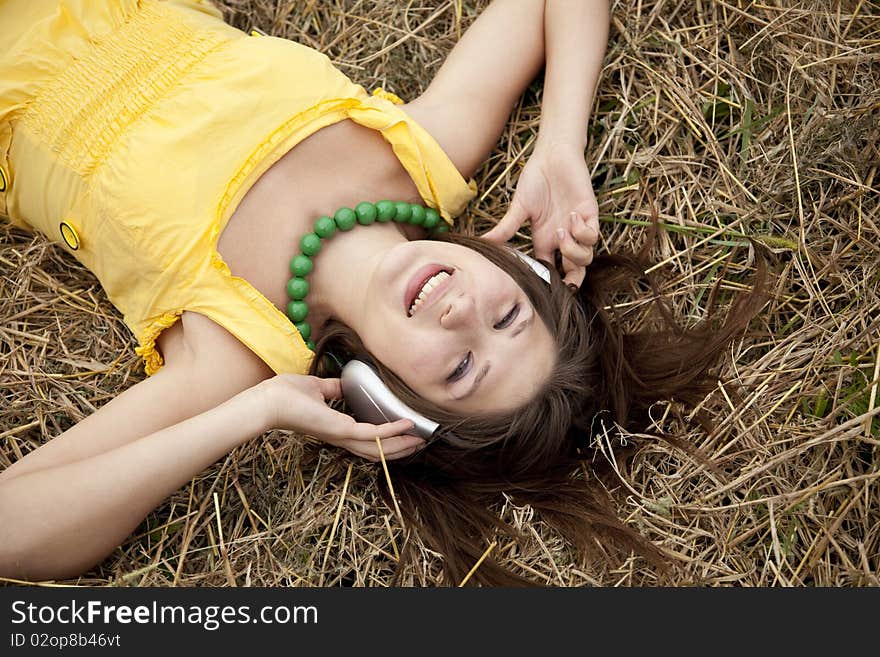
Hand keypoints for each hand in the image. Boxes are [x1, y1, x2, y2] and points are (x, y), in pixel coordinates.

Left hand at [256, 374, 424, 461]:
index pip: (366, 440)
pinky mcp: (341, 430)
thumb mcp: (317, 387)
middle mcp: (341, 437)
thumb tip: (344, 383)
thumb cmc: (285, 394)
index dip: (386, 440)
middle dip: (399, 449)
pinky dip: (391, 430)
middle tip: (420, 443)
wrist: (268, 401)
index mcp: (336, 429)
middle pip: (377, 451)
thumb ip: (334, 388)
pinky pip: (373, 433)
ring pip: (378, 448)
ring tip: (420, 440)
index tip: (404, 434)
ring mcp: (342, 435)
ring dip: (401, 445)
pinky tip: (406, 425)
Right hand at [481, 140, 599, 286]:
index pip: (549, 270)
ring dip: (573, 252)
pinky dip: (582, 233)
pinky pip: (593, 236)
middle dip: (572, 281)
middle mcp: (562, 237)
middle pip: (573, 270)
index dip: (548, 280)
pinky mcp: (590, 214)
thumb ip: (505, 228)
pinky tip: (571, 217)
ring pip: (585, 257)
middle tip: (564, 282)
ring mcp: (577, 227)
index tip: (539, 281)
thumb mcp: (518, 207)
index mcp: (545, 240)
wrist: (553, 155)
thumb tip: (483, 243)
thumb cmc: (535, 179)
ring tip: (560, 232)